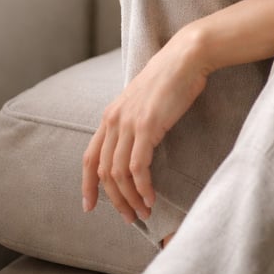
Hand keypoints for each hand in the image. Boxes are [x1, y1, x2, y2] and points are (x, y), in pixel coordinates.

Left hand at [81, 23, 208, 224]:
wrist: (186, 56)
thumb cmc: (171, 77)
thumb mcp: (143, 100)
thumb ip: (134, 121)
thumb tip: (136, 145)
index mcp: (111, 115)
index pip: (90, 157)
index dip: (87, 184)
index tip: (89, 205)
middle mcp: (114, 120)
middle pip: (103, 171)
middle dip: (114, 200)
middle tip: (129, 217)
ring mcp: (128, 122)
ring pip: (119, 173)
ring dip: (130, 198)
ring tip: (144, 212)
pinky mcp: (146, 126)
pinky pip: (138, 167)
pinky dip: (143, 187)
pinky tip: (151, 198)